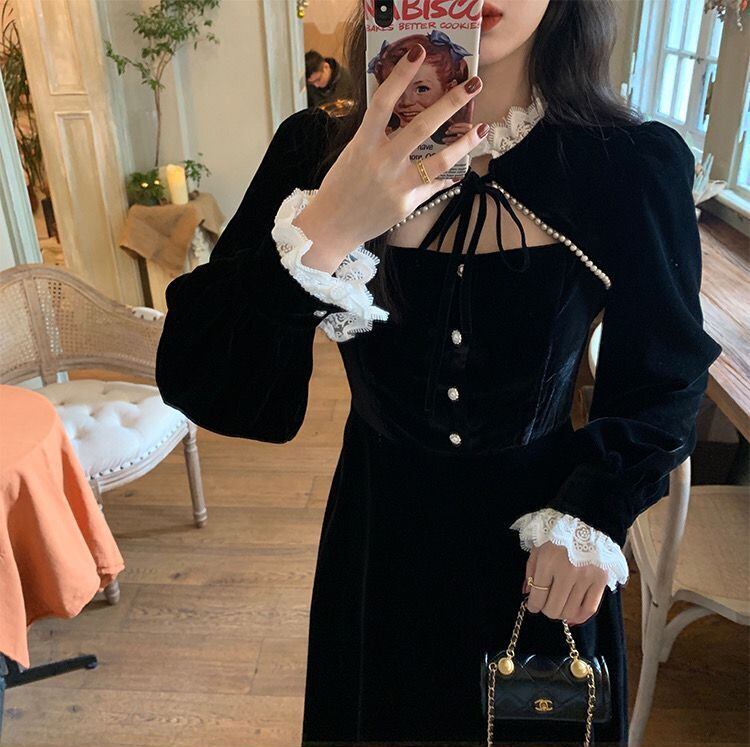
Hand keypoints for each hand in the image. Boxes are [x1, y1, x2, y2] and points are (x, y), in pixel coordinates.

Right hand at [293, 43, 487, 273]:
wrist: (333, 225)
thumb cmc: (341, 186)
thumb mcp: (352, 154)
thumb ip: (376, 137)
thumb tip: (400, 119)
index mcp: (363, 143)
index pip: (383, 102)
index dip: (400, 75)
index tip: (418, 51)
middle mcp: (382, 162)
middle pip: (422, 126)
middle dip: (451, 103)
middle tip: (473, 83)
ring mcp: (397, 185)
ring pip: (439, 161)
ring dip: (464, 144)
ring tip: (482, 129)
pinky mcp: (406, 204)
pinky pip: (432, 186)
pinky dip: (446, 176)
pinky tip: (461, 168)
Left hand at [522, 542, 607, 625]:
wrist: (587, 522)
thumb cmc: (558, 534)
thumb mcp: (538, 547)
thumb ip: (531, 572)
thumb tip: (528, 595)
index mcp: (548, 562)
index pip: (538, 596)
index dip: (533, 606)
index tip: (532, 606)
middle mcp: (567, 572)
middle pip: (554, 608)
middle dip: (546, 610)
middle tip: (546, 604)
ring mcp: (586, 578)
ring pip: (570, 611)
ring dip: (561, 613)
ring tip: (559, 605)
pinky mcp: (601, 581)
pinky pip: (590, 608)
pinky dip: (579, 617)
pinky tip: (572, 615)